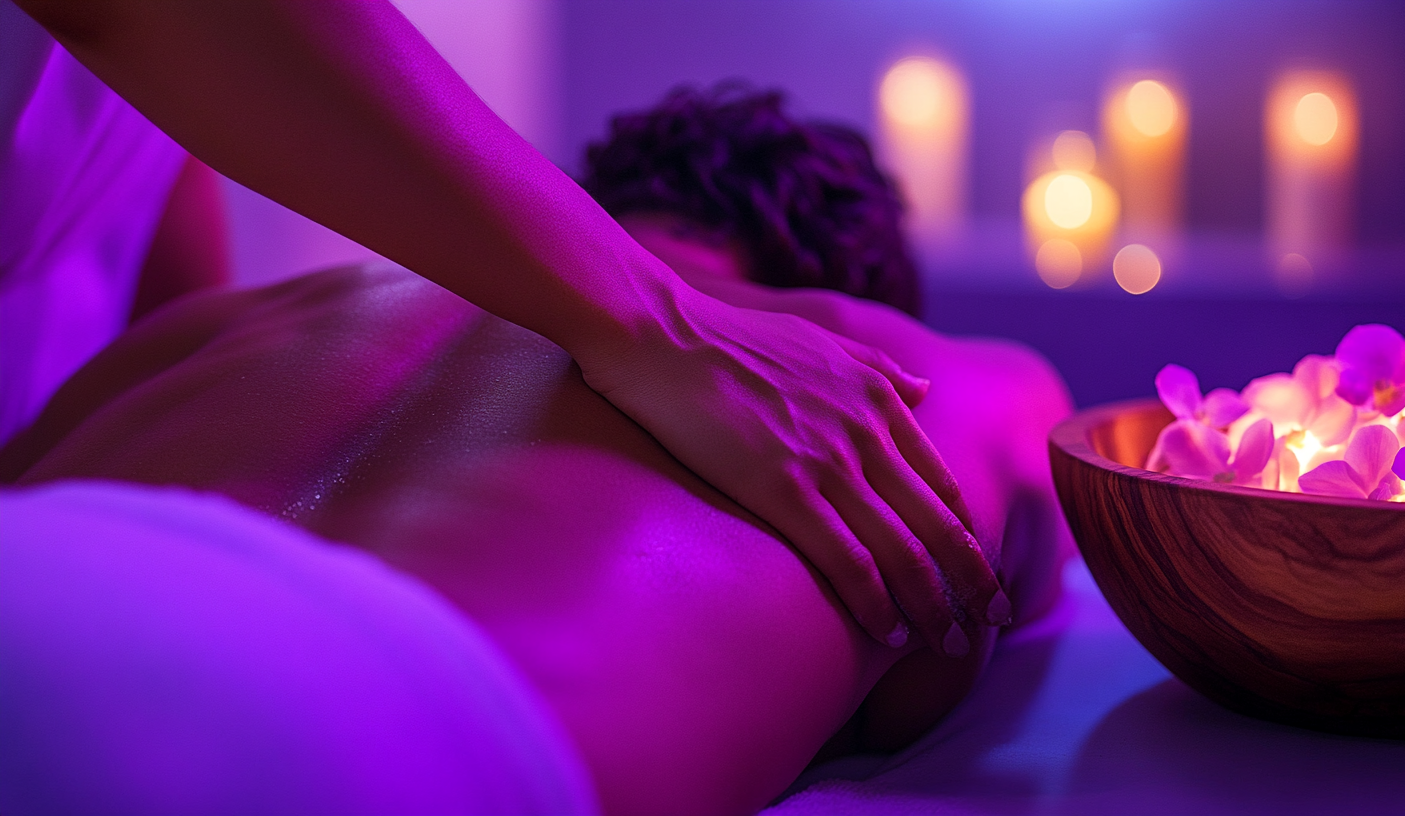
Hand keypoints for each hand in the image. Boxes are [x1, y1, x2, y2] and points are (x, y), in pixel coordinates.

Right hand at [579, 288, 1008, 654]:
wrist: (668, 338)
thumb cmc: (734, 338)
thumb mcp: (824, 339)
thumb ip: (880, 369)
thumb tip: (924, 391)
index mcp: (877, 400)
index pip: (941, 483)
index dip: (966, 534)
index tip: (978, 569)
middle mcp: (865, 435)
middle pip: (939, 524)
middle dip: (972, 580)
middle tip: (991, 619)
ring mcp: (828, 465)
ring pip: (904, 551)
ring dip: (933, 606)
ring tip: (947, 641)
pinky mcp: (784, 492)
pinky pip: (849, 561)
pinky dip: (877, 603)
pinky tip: (888, 632)